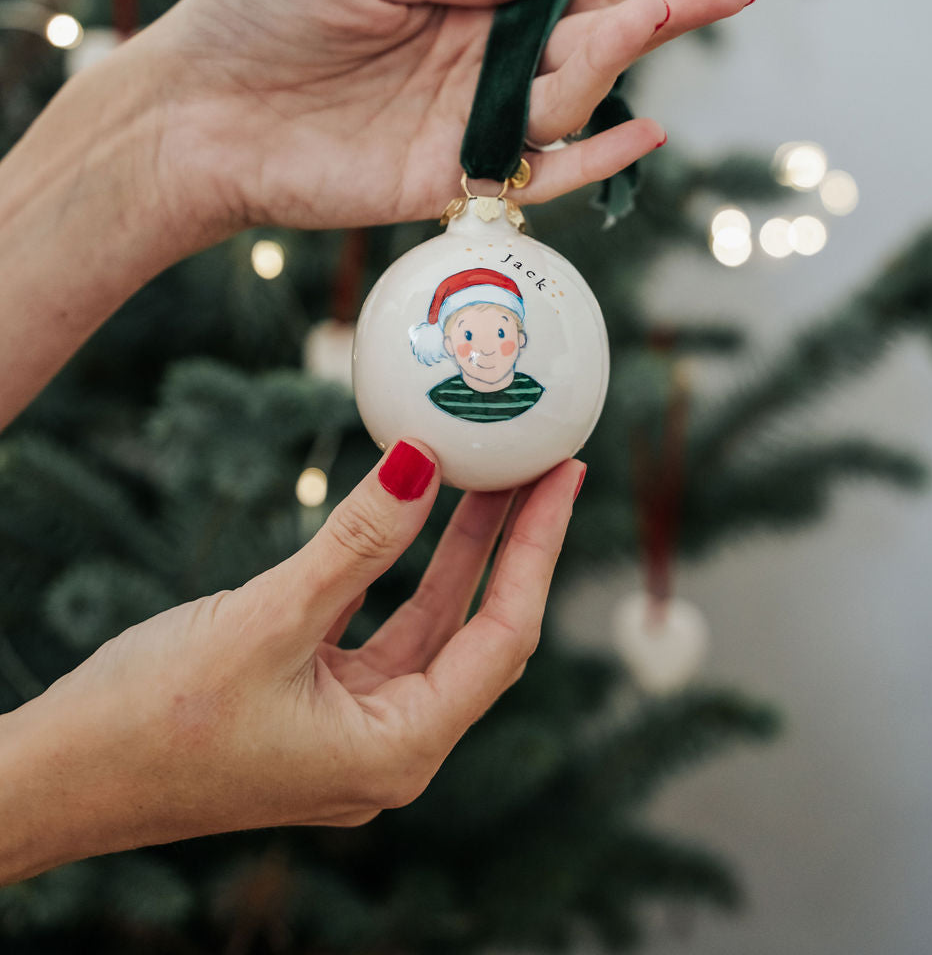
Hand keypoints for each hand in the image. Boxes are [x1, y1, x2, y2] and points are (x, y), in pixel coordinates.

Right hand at [0, 442, 582, 878]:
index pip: (505, 637)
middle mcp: (388, 743)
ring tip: (487, 471)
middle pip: (478, 626)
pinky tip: (413, 512)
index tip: (565, 477)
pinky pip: (378, 623)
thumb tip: (424, 463)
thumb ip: (355, 543)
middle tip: (540, 462)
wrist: (55, 780)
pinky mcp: (315, 701)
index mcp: (398, 748)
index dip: (540, 549)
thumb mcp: (266, 621)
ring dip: (455, 547)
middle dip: (510, 542)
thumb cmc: (150, 722)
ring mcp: (352, 723)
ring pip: (429, 622)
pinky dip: (396, 567)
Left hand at [141, 0, 753, 239]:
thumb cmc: (265, 19)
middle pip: (594, 40)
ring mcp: (468, 128)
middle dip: (667, 8)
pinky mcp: (445, 184)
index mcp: (466, 4)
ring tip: (668, 12)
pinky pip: (533, 176)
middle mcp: (482, 67)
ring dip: (625, 57)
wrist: (193, 109)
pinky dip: (589, 160)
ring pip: (570, 99)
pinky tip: (644, 131)